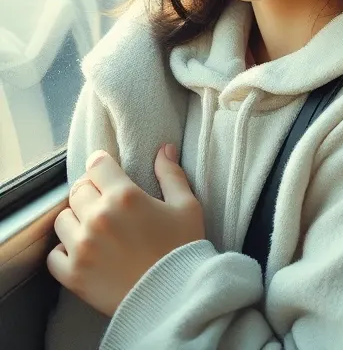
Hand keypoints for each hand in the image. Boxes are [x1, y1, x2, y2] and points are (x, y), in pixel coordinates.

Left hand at [47, 145, 204, 315]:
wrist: (174, 296)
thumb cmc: (182, 248)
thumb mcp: (186, 206)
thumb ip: (171, 174)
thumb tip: (164, 149)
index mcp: (125, 196)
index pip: (97, 165)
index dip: (102, 164)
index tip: (106, 170)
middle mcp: (99, 217)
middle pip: (78, 190)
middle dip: (90, 190)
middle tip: (103, 200)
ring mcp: (82, 246)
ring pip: (62, 219)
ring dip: (76, 219)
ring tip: (93, 226)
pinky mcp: (73, 274)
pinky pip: (54, 255)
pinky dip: (64, 251)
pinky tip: (82, 251)